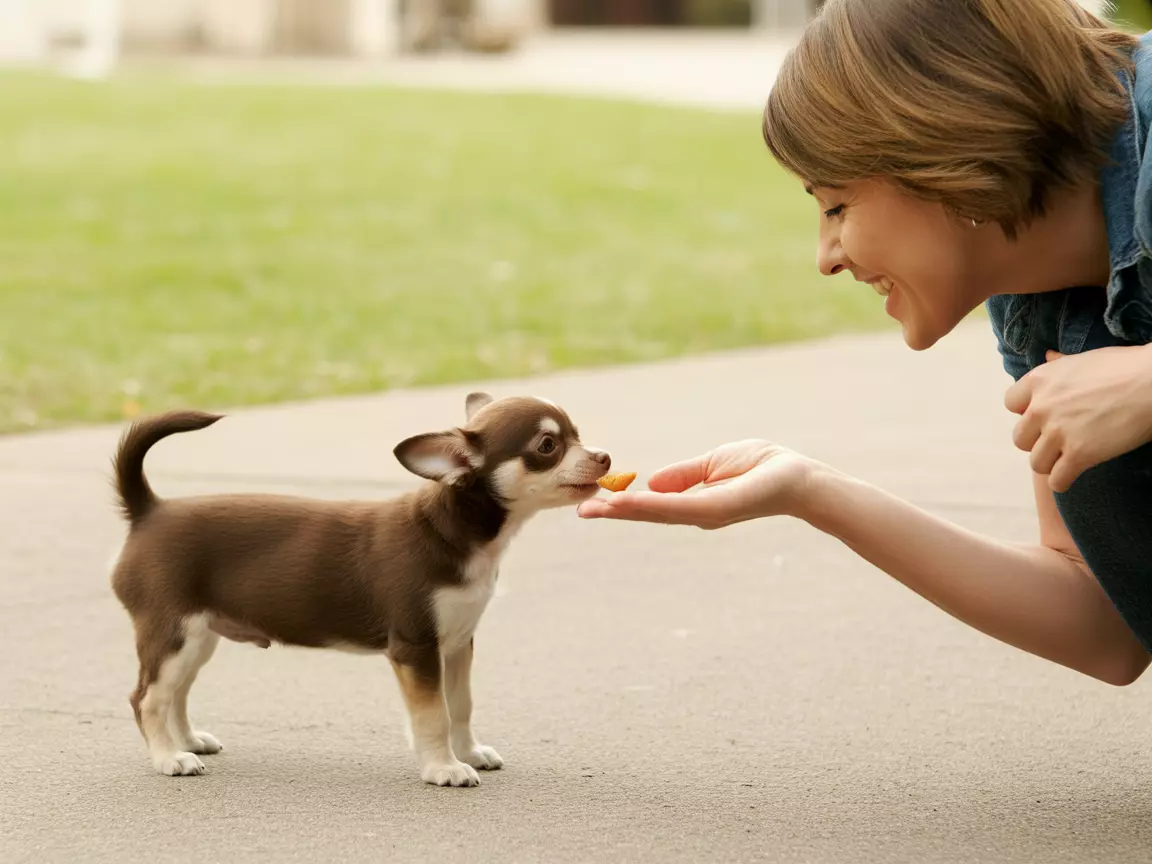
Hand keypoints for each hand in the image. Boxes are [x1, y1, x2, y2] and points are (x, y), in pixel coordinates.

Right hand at [575, 440, 815, 528]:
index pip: (653, 505)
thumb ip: (683, 475)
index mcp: (695, 503)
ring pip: (658, 513)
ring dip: (626, 511)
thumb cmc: (762, 467)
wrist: (799, 476)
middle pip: (649, 514)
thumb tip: (650, 483)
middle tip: (581, 513)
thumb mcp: (712, 465)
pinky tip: (630, 502)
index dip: (625, 505)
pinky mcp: (717, 508)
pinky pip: (678, 506)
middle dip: (615, 513)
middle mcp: (698, 514)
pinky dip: (651, 505)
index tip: (595, 503)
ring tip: (596, 509)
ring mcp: (706, 513)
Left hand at [1005, 345, 1151, 491]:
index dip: (1027, 412)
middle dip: (1037, 442)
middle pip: (1020, 438)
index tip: (1044, 416)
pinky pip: (1056, 480)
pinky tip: (1072, 475)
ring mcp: (1058, 432)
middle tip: (1058, 441)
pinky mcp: (1079, 454)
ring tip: (1066, 459)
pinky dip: (1063, 481)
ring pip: (1036, 463)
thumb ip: (1059, 365)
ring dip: (1051, 463)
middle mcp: (1040, 407)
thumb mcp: (1083, 359)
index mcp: (1039, 380)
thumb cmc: (1124, 367)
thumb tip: (1048, 357)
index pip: (1011, 404)